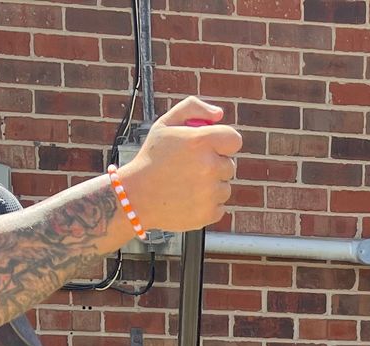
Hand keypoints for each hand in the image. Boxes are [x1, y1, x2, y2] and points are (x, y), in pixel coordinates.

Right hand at [118, 96, 240, 232]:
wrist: (135, 196)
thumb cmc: (152, 158)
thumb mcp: (165, 124)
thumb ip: (193, 108)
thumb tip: (219, 115)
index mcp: (201, 141)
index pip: (235, 140)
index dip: (223, 143)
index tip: (211, 148)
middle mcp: (209, 166)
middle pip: (230, 165)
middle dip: (214, 165)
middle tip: (189, 169)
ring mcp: (210, 193)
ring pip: (225, 187)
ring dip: (211, 186)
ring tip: (186, 185)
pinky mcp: (208, 214)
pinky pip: (219, 207)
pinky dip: (207, 205)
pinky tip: (187, 199)